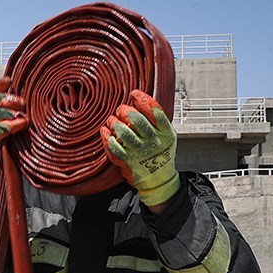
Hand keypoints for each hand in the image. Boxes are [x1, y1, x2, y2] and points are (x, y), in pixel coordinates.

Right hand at [0, 76, 27, 166]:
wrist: (2, 157)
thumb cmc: (11, 135)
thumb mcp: (15, 119)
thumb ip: (21, 108)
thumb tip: (37, 91)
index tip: (9, 80)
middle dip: (7, 99)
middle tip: (22, 103)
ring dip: (8, 114)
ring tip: (23, 118)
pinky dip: (6, 128)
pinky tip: (16, 128)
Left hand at [100, 90, 179, 207]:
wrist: (158, 178)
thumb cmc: (160, 153)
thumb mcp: (167, 135)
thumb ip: (157, 120)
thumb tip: (140, 100)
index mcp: (166, 133)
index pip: (155, 111)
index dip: (142, 99)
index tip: (134, 93)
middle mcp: (153, 141)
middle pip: (137, 120)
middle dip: (125, 110)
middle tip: (121, 109)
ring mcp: (140, 151)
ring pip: (124, 131)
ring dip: (114, 122)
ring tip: (112, 120)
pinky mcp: (127, 160)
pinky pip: (114, 146)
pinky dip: (107, 136)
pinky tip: (105, 131)